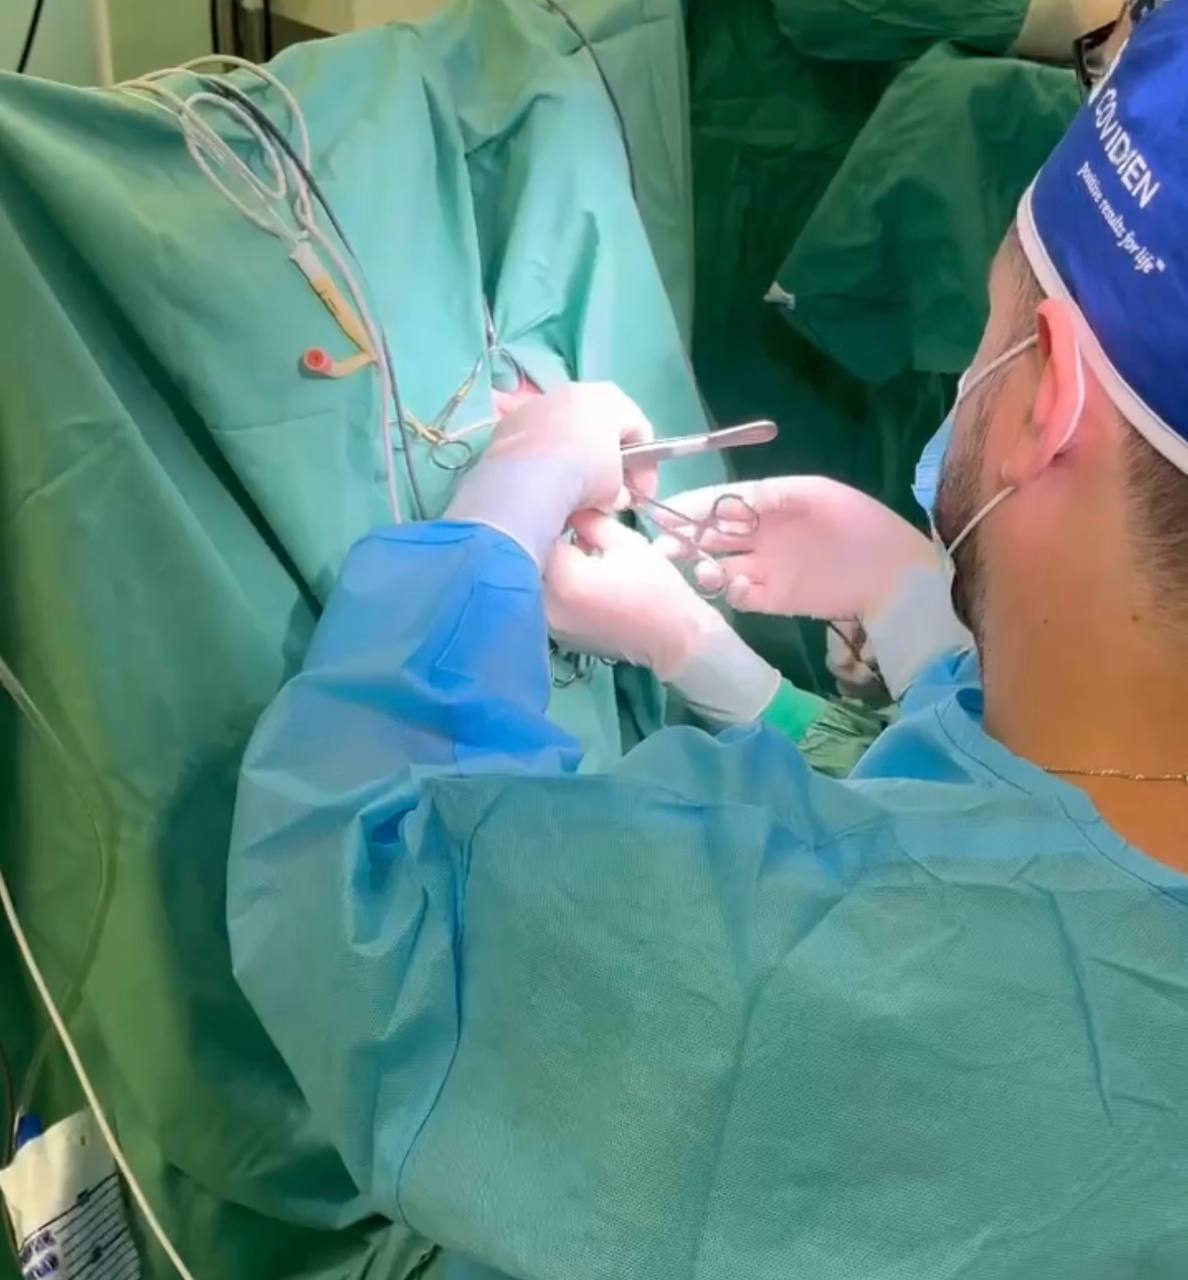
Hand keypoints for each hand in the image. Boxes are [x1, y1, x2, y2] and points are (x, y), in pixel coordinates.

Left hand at [446, 382, 658, 564]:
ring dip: (573, 459)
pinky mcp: (509, 423)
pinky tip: (543, 485)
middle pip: (599, 427)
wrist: (527, 479)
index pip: (639, 431)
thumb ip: (621, 488)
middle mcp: (573, 390)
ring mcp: (537, 404)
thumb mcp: (615, 488)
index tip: (641, 495)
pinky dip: (543, 461)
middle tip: (609, 493)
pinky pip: (535, 443)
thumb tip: (614, 497)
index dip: (645, 468)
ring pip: (564, 433)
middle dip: (607, 460)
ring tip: (573, 491)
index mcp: (610, 398)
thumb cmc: (584, 474)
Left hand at [545, 512, 779, 724]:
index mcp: (563, 578)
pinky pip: (544, 601)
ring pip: (534, 581)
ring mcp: (549, 624)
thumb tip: (570, 508)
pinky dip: (554, 587)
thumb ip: (590, 521)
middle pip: (530, 559)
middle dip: (546, 540)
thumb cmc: (655, 589)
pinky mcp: (556, 635)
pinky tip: (576, 580)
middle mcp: (546, 604)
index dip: (555, 517)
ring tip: (574, 554)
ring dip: (548, 565)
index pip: (540, 533)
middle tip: (570, 528)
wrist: (673, 640)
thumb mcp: (625, 543)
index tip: (570, 510)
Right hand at [652, 477, 970, 697]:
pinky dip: (731, 593)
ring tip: (705, 573)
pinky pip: (740, 596)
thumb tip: (719, 504)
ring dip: (703, 568)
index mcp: (767, 502)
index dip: (690, 507)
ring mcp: (764, 568)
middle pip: (709, 536)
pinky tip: (737, 589)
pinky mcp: (773, 599)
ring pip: (717, 567)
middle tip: (663, 549)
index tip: (661, 513)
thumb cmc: (858, 523)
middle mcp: (759, 535)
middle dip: (683, 540)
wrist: (894, 573)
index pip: (717, 503)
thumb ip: (766, 496)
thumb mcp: (813, 495)